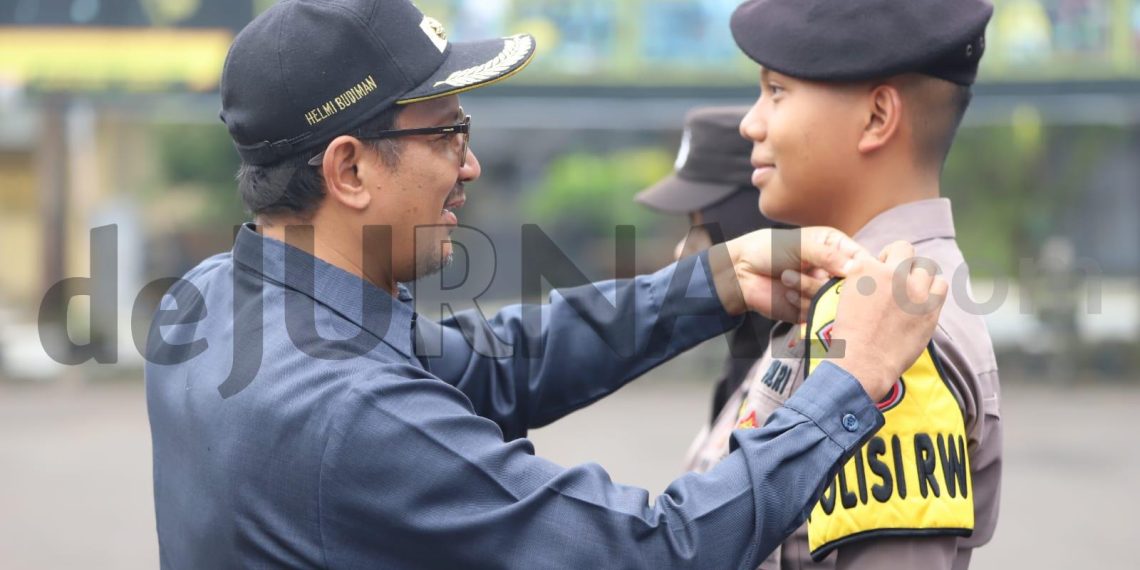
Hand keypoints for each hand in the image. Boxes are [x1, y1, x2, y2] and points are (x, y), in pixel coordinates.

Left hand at [710, 227, 869, 321]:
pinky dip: (804, 305)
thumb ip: (827, 256)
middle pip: (855, 287)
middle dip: (834, 283)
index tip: (854, 273)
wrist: (741, 273)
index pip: (864, 261)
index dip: (863, 269)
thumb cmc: (769, 250)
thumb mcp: (800, 245)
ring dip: (812, 291)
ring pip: (837, 303)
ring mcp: (824, 293)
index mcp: (837, 249)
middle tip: (815, 276)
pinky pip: (820, 315)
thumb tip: (855, 268)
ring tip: (787, 278)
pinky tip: (787, 293)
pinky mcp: (812, 311)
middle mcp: (835, 272)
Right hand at [829, 241, 948, 400]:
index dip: (879, 264)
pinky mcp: (929, 306)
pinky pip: (941, 285)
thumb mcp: (845, 298)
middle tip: (896, 279)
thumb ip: (862, 280)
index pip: (876, 254)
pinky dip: (934, 290)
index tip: (879, 277)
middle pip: (904, 249)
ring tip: (912, 290)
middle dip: (900, 260)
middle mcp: (890, 273)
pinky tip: (924, 301)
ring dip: (919, 275)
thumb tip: (876, 273)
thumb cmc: (849, 336)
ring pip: (926, 266)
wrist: (861, 363)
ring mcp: (912, 289)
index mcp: (863, 268)